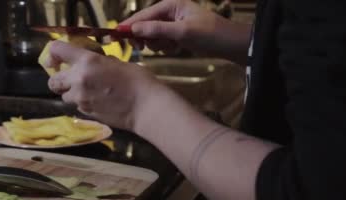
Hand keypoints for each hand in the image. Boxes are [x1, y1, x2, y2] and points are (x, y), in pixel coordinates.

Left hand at [46, 41, 160, 130]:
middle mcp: (78, 80)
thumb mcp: (117, 62)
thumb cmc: (138, 80)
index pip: (56, 50)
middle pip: (53, 81)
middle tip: (70, 78)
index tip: (57, 59)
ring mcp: (81, 99)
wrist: (146, 107)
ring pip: (64, 96)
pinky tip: (98, 101)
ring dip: (72, 93)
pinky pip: (77, 106)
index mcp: (87, 61)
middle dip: (59, 79)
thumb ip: (98, 61)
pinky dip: (83, 103)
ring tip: (88, 91)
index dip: (53, 53)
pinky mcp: (86, 113)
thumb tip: (91, 62)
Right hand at [121, 0, 249, 61]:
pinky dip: (167, 47)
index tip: (115, 36)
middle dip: (147, 38)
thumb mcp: (183, 32)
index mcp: (170, 4)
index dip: (129, 26)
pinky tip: (178, 49)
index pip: (143, 15)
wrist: (230, 45)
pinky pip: (162, 42)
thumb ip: (157, 29)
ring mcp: (173, 24)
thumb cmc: (210, 35)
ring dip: (159, 44)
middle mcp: (169, 12)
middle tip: (145, 48)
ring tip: (173, 47)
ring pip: (153, 36)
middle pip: (145, 25)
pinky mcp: (177, 35)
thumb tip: (134, 29)